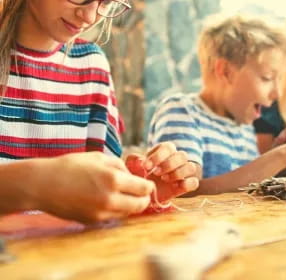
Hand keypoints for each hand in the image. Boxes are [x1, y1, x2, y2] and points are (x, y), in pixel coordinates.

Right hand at [30, 152, 154, 222]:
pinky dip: (116, 211)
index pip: (144, 189)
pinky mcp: (92, 221)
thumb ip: (120, 166)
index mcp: (113, 180)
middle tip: (142, 194)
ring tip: (125, 196)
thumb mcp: (99, 158)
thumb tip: (132, 176)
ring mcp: (101, 213)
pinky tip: (109, 201)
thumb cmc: (71, 166)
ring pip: (127, 213)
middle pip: (140, 205)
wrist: (43, 184)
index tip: (148, 185)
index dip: (149, 187)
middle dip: (144, 199)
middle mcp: (110, 199)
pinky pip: (112, 218)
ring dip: (130, 206)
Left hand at [126, 142, 198, 202]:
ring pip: (191, 166)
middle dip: (169, 164)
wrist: (143, 194)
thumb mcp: (131, 168)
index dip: (159, 155)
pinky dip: (187, 183)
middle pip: (182, 155)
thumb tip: (141, 159)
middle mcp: (176, 160)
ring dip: (178, 172)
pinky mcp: (186, 185)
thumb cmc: (138, 177)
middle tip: (157, 173)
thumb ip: (133, 160)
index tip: (146, 166)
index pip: (169, 147)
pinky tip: (175, 187)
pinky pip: (194, 182)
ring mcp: (183, 173)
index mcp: (164, 152)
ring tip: (165, 179)